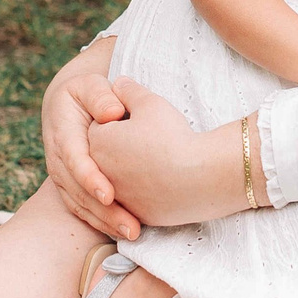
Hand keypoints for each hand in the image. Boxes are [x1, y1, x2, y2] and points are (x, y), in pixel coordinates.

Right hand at [42, 47, 138, 239]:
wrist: (68, 107)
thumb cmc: (87, 94)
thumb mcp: (91, 85)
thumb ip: (101, 95)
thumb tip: (112, 113)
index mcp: (62, 133)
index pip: (74, 159)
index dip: (90, 178)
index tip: (109, 194)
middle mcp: (59, 159)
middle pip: (78, 191)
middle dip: (104, 211)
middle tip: (130, 227)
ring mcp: (63, 177)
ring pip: (80, 205)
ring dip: (105, 222)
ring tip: (132, 233)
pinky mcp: (71, 188)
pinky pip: (83, 210)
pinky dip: (101, 223)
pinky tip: (123, 232)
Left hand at [87, 79, 245, 228]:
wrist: (200, 177)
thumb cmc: (173, 136)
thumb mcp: (150, 102)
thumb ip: (129, 90)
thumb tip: (118, 83)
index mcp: (97, 141)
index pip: (100, 125)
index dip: (120, 120)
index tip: (140, 120)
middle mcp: (99, 172)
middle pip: (107, 153)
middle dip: (121, 146)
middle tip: (149, 138)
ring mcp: (117, 196)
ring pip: (120, 178)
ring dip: (131, 170)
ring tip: (158, 159)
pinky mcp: (135, 213)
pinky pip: (135, 199)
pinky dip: (144, 192)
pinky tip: (162, 182)